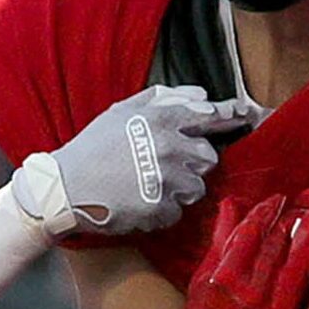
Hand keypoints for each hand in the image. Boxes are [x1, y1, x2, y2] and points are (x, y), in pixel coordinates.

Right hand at [10, 84, 248, 237]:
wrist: (62, 188)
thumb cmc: (91, 148)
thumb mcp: (121, 112)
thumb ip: (163, 99)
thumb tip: (201, 96)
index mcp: (161, 120)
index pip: (209, 116)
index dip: (229, 117)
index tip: (246, 117)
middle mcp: (168, 147)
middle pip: (208, 158)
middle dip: (191, 164)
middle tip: (164, 167)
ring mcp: (165, 180)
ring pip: (196, 188)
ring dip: (178, 190)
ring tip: (147, 186)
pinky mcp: (158, 209)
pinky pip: (176, 212)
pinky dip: (161, 212)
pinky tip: (138, 203)